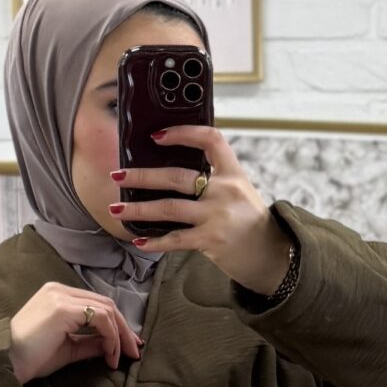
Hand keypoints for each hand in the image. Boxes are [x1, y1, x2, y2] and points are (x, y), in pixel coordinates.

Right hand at [7, 282, 142, 383]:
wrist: (7, 361)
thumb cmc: (31, 357)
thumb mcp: (68, 348)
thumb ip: (91, 342)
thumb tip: (112, 345)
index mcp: (58, 295)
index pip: (96, 304)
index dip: (117, 325)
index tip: (127, 347)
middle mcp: (60, 290)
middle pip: (106, 304)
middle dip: (124, 330)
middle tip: (134, 353)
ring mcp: (61, 296)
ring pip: (107, 310)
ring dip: (119, 336)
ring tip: (120, 359)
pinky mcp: (63, 308)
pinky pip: (100, 319)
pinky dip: (111, 337)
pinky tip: (109, 356)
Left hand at [111, 126, 292, 293]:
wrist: (269, 254)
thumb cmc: (249, 221)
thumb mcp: (239, 191)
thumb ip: (214, 179)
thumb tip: (173, 174)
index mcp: (233, 172)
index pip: (210, 139)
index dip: (183, 133)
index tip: (157, 136)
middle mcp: (225, 190)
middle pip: (176, 176)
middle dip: (142, 176)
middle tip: (118, 174)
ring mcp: (217, 215)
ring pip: (170, 207)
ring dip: (139, 209)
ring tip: (116, 209)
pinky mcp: (211, 240)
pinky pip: (176, 239)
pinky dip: (154, 242)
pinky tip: (138, 240)